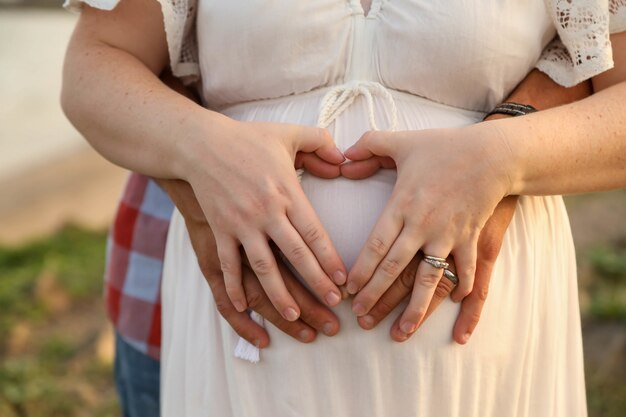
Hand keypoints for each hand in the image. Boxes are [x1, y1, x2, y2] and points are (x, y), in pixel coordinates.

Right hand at [182, 120, 347, 320]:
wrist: (200, 143)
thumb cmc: (248, 139)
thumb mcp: (289, 134)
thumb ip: (321, 143)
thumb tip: (344, 159)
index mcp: (287, 191)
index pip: (314, 233)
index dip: (330, 259)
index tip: (343, 280)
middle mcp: (266, 212)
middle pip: (296, 255)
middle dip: (316, 283)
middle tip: (334, 305)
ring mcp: (240, 223)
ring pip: (264, 267)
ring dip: (280, 295)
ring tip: (295, 317)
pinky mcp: (219, 229)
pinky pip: (228, 264)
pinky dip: (234, 287)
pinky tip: (245, 307)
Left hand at [341, 124, 511, 334]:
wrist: (493, 152)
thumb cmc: (445, 147)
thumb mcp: (403, 141)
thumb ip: (369, 146)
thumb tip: (342, 158)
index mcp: (403, 204)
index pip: (376, 245)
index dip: (361, 270)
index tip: (348, 290)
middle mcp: (423, 225)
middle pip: (395, 268)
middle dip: (376, 295)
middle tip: (361, 317)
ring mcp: (449, 234)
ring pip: (429, 279)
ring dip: (415, 308)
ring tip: (401, 332)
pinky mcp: (472, 238)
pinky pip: (467, 271)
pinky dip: (464, 291)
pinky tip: (457, 311)